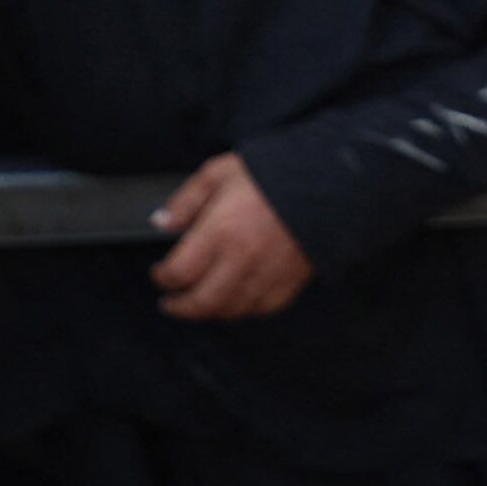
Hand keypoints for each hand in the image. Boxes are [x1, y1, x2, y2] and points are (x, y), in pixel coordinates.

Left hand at [149, 152, 315, 320]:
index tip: (159, 274)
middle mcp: (242, 259)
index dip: (162, 277)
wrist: (327, 183)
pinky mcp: (289, 282)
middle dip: (179, 307)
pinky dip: (243, 310)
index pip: (179, 271)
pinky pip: (260, 309)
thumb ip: (185, 200)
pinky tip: (233, 301)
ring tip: (199, 304)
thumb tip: (161, 223)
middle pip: (201, 302)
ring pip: (230, 310)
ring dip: (209, 312)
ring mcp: (267, 274)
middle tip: (170, 303)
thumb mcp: (218, 173)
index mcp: (220, 230)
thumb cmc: (270, 175)